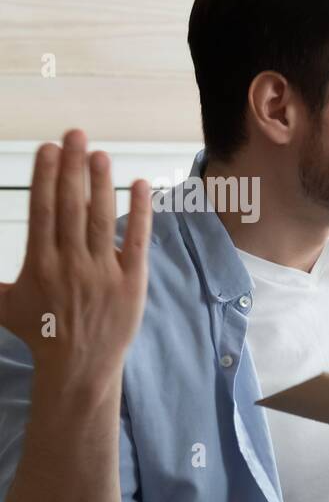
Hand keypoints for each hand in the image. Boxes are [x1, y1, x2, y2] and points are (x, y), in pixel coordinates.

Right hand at [0, 130, 152, 390]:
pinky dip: (142, 213)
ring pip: (103, 219)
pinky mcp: (132, 281)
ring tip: (100, 154)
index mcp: (40, 265)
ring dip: (101, 183)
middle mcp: (71, 264)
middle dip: (72, 168)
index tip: (47, 149)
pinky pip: (138, 241)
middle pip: (72, 207)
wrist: (79, 366)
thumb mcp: (3, 305)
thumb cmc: (39, 333)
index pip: (43, 211)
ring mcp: (103, 272)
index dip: (46, 177)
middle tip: (74, 134)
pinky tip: (142, 185)